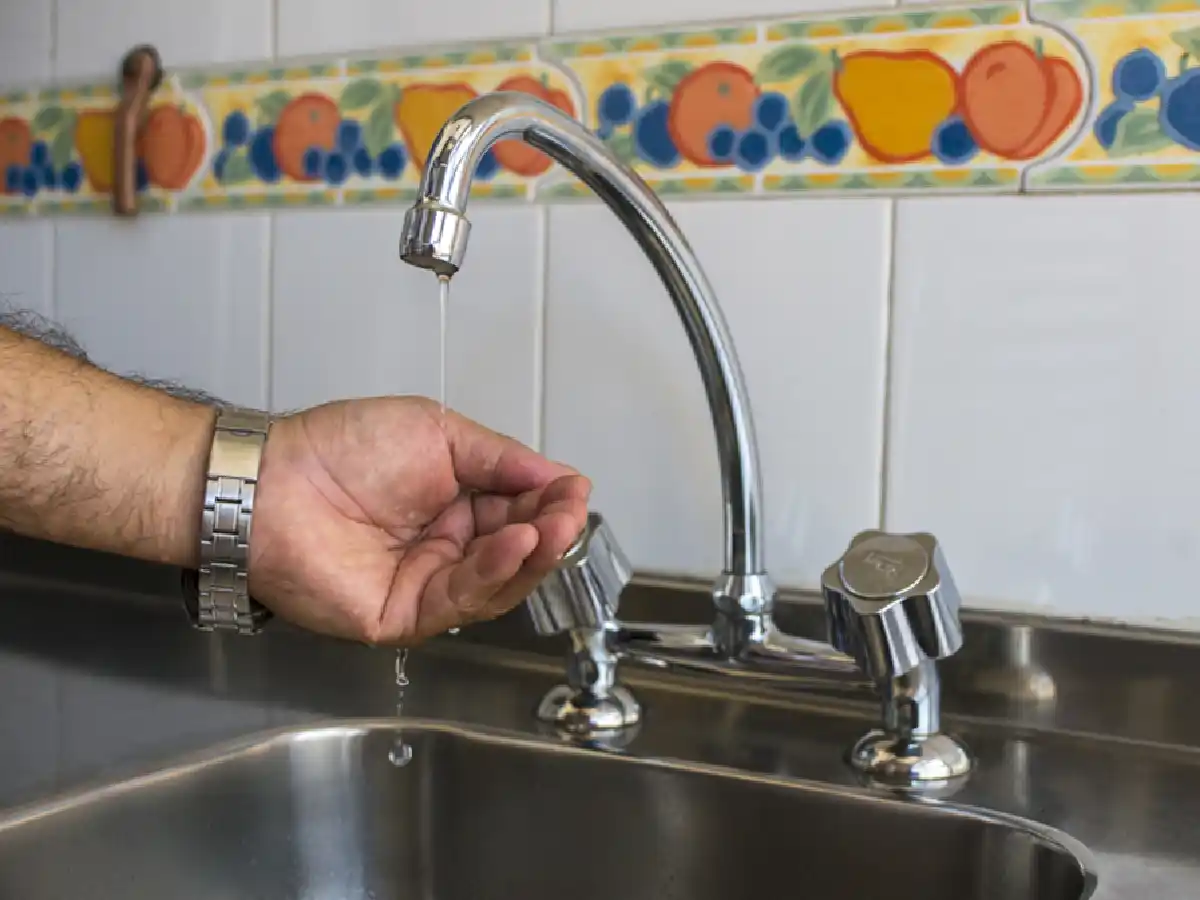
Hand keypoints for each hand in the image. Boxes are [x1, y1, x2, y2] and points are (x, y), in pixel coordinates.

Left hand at [247, 396, 589, 644]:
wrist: (272, 480)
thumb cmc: (339, 449)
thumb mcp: (438, 432)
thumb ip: (500, 459)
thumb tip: (558, 477)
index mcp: (456, 503)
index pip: (520, 510)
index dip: (551, 503)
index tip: (575, 490)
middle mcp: (446, 547)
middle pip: (517, 551)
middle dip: (550, 531)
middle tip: (570, 512)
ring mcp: (427, 584)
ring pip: (498, 582)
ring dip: (532, 555)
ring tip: (550, 527)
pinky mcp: (404, 615)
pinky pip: (461, 599)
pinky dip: (494, 571)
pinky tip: (514, 542)